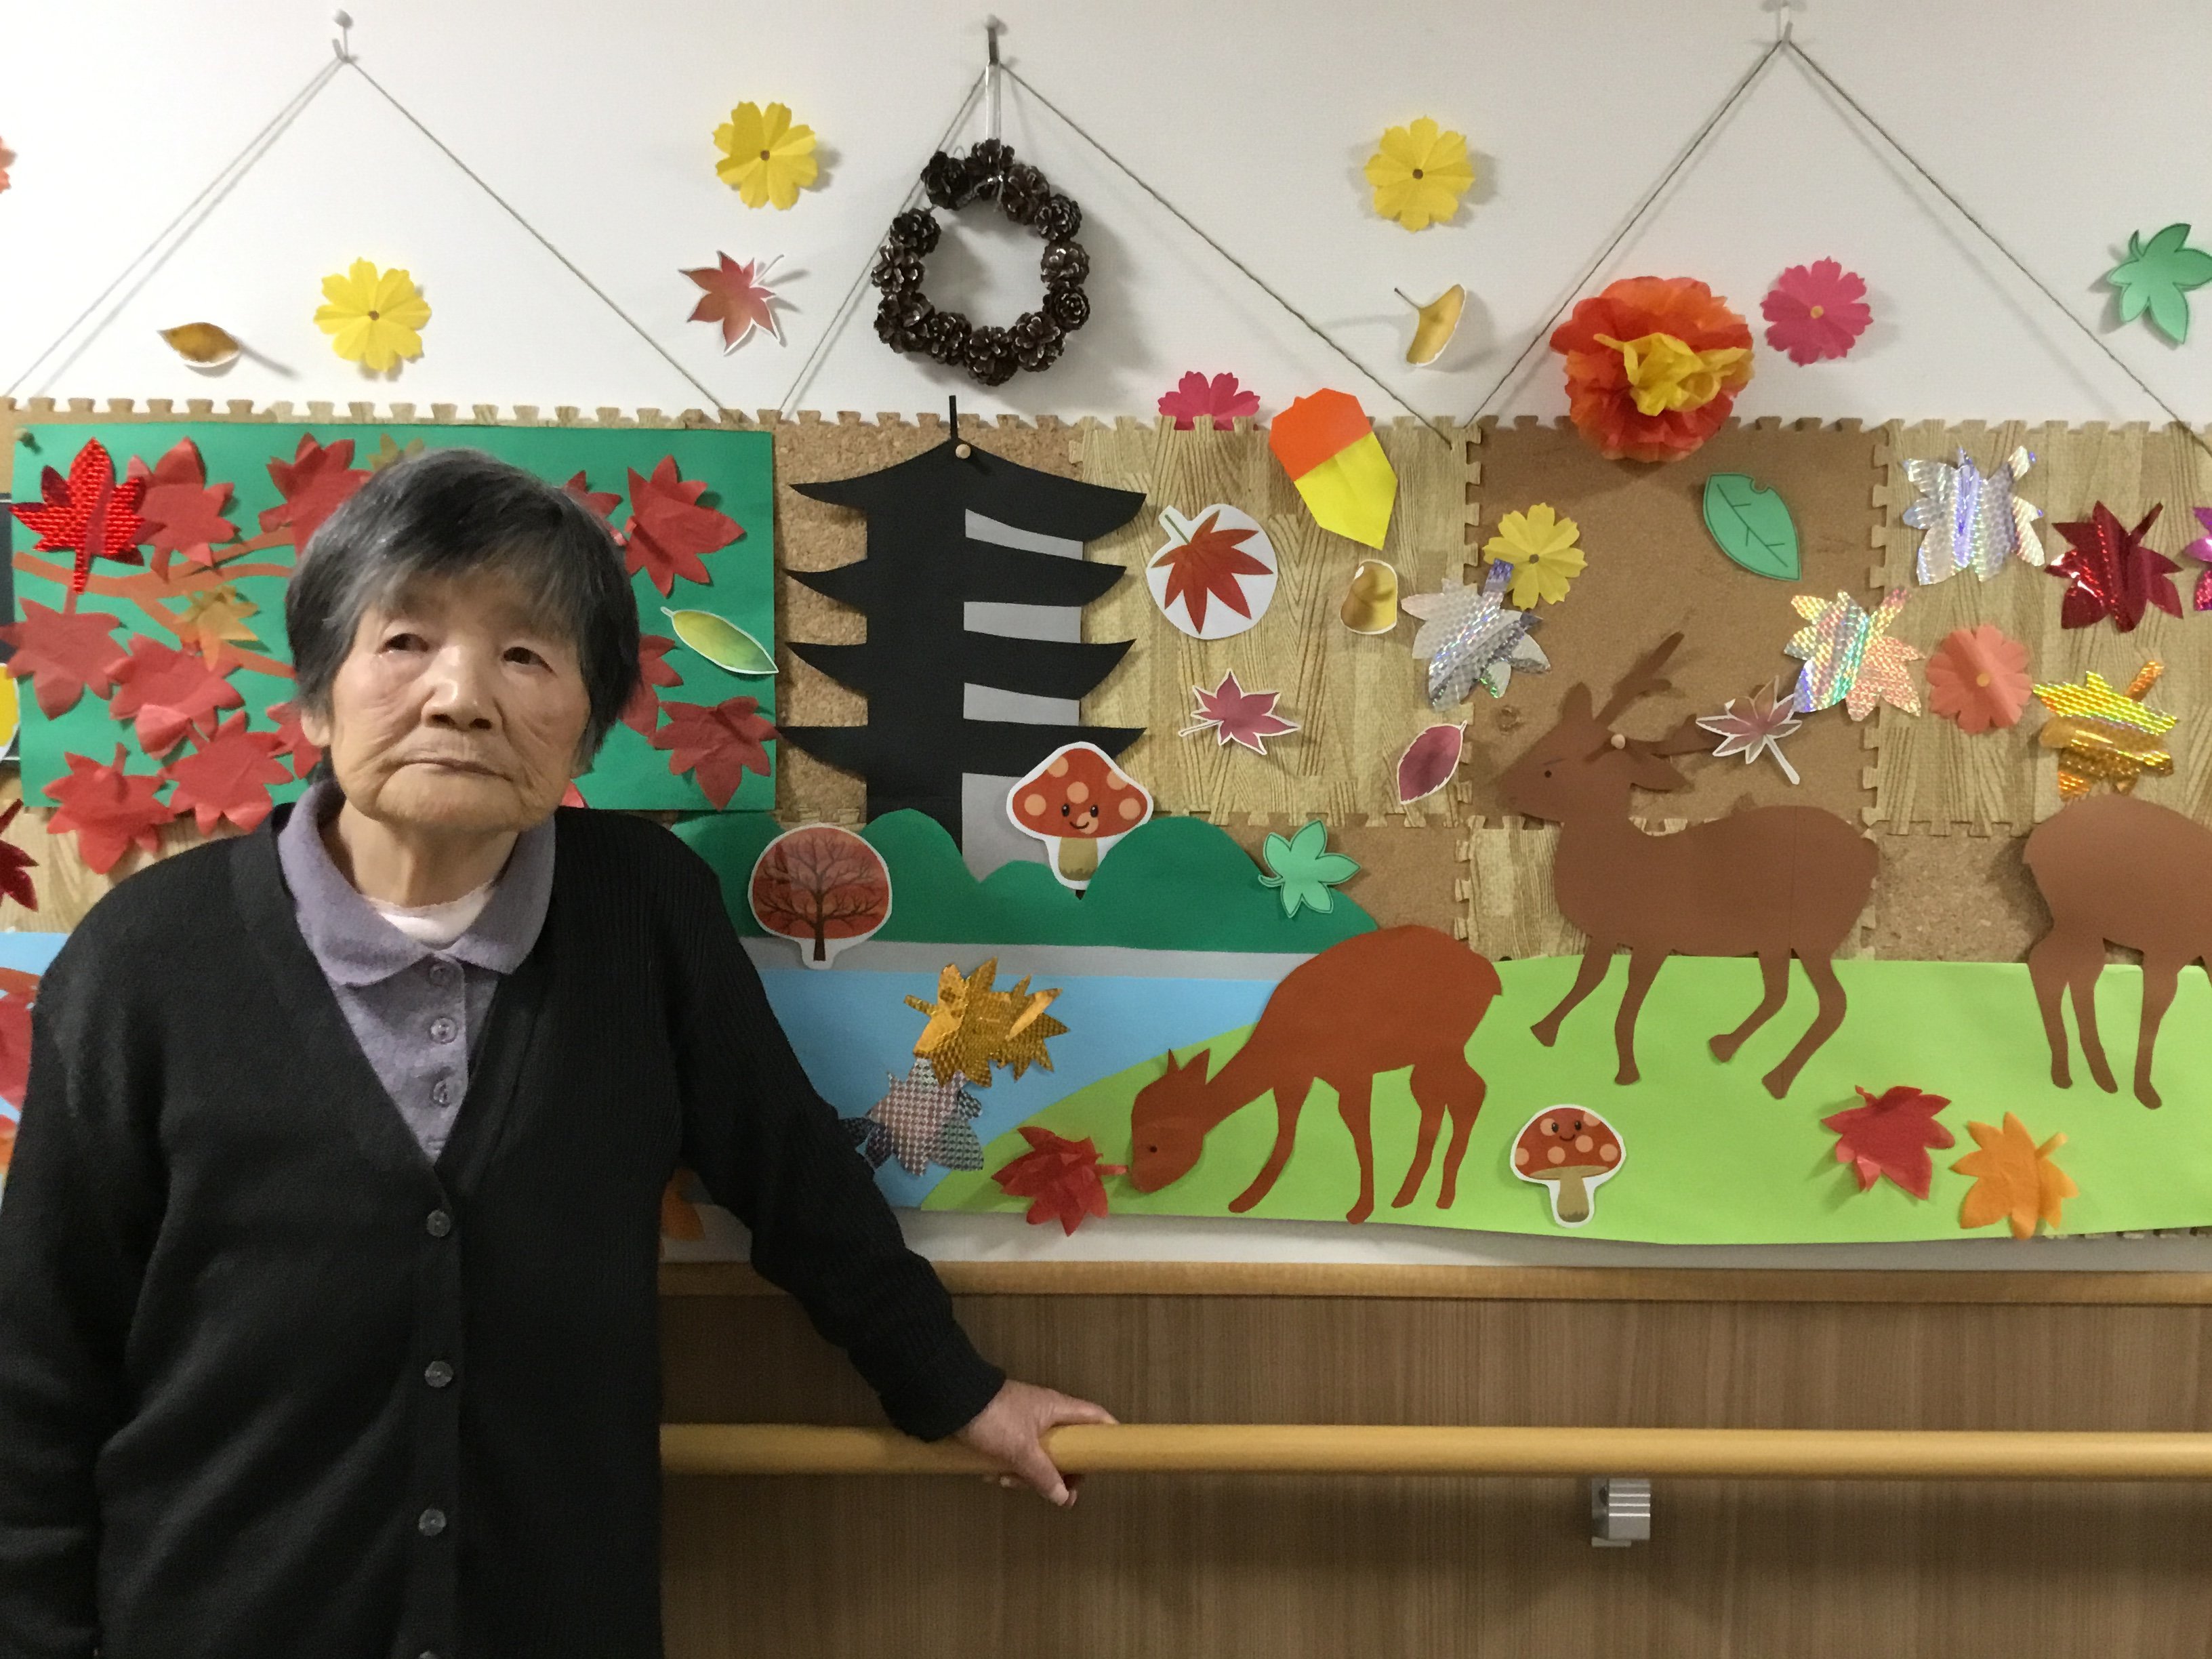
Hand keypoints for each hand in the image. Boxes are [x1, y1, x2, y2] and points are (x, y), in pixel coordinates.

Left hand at [954, 1378, 1114, 1506]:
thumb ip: (1044, 1474)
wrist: (951, 1402)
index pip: (1096, 1417)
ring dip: (1027, 1475)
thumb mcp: (1021, 1450)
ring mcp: (1025, 1424)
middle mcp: (1046, 1414)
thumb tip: (1064, 1498)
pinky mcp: (1005, 1433)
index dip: (1108, 1435)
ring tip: (1006, 1480)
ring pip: (1040, 1457)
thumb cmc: (994, 1418)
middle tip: (1053, 1492)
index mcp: (1057, 1409)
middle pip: (1068, 1448)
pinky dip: (1009, 1468)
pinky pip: (1018, 1456)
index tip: (1110, 1460)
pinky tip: (992, 1475)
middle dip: (1058, 1473)